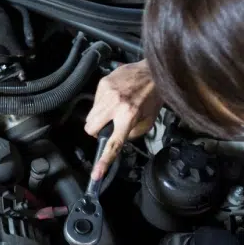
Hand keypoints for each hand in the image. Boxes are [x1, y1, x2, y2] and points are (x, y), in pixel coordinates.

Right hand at [85, 61, 160, 180]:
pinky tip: (113, 99)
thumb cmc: (153, 96)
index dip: (104, 161)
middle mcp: (115, 105)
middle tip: (106, 128)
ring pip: (90, 116)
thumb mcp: (149, 120)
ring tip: (112, 112)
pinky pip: (95, 102)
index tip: (96, 174)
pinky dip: (101, 105)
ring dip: (98, 119)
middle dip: (95, 132)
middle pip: (91, 128)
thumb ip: (133, 132)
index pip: (113, 143)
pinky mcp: (103, 84)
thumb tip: (119, 137)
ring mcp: (107, 93)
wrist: (152, 71)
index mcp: (129, 116)